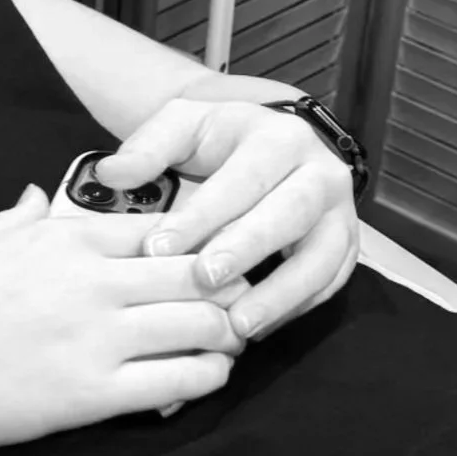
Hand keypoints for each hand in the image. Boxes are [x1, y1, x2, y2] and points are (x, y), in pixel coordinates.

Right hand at [0, 184, 242, 455]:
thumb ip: (17, 217)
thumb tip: (42, 193)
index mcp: (62, 237)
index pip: (163, 225)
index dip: (195, 243)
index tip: (203, 262)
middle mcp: (89, 279)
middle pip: (198, 269)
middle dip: (225, 285)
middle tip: (231, 304)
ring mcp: (94, 337)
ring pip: (203, 322)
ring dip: (225, 332)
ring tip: (223, 343)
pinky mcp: (91, 394)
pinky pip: (182, 379)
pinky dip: (207, 377)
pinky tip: (203, 378)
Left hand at [97, 98, 358, 343]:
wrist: (269, 144)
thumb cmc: (220, 141)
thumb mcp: (183, 127)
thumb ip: (147, 147)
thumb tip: (111, 174)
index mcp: (279, 137)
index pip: (242, 178)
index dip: (201, 215)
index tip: (159, 248)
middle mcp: (320, 172)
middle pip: (290, 212)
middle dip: (247, 250)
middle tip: (204, 281)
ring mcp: (340, 212)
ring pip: (321, 256)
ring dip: (281, 294)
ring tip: (238, 325)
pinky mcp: (345, 246)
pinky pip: (330, 282)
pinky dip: (296, 308)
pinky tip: (257, 328)